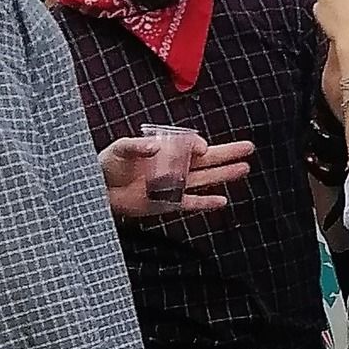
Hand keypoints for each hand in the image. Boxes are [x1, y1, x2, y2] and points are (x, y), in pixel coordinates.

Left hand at [100, 135, 253, 216]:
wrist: (99, 189)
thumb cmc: (108, 163)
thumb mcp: (120, 148)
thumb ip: (137, 146)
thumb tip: (156, 147)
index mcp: (165, 148)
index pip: (191, 145)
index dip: (198, 145)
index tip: (200, 149)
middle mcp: (174, 165)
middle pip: (207, 159)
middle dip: (227, 153)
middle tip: (249, 147)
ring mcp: (174, 184)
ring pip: (205, 179)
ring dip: (224, 174)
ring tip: (245, 167)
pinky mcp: (168, 202)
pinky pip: (191, 202)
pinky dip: (206, 203)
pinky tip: (223, 200)